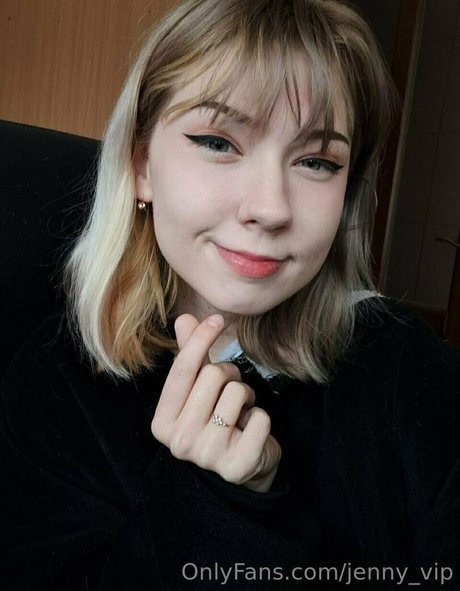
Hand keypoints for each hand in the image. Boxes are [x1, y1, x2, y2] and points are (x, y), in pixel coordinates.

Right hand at [151, 314, 281, 492]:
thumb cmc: (216, 421)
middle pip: (212, 376)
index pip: (181, 371)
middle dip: (229, 374)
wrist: (241, 468)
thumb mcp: (199, 390)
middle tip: (231, 391)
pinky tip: (250, 431)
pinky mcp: (238, 466)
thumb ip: (191, 357)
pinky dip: (261, 417)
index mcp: (162, 423)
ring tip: (240, 412)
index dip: (200, 339)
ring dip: (246, 396)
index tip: (217, 319)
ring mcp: (207, 456)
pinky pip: (260, 417)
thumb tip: (184, 319)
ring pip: (237, 392)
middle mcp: (179, 442)